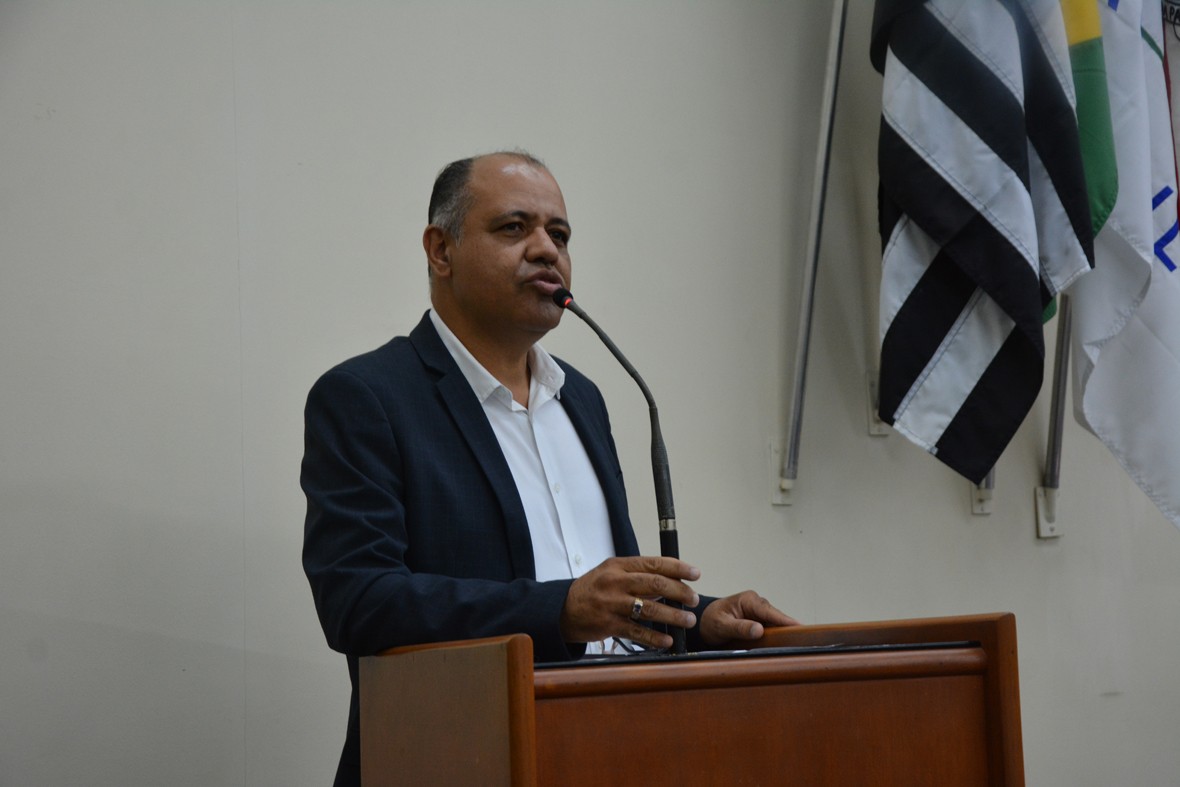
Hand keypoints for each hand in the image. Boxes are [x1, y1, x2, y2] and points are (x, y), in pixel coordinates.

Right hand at [560, 556, 701, 649]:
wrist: (563, 609)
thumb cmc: (593, 590)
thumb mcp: (611, 573)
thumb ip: (637, 575)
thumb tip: (670, 582)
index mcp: (619, 566)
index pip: (654, 563)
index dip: (678, 568)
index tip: (695, 573)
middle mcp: (616, 582)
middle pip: (655, 584)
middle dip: (680, 592)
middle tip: (694, 599)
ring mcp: (612, 604)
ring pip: (650, 608)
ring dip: (673, 616)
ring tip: (688, 620)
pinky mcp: (609, 624)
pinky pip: (637, 631)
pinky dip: (654, 637)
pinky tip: (667, 640)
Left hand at [699, 591, 797, 645]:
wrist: (704, 621)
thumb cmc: (710, 621)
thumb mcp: (721, 626)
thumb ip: (739, 628)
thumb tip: (759, 630)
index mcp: (749, 600)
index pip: (770, 612)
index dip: (786, 621)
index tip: (801, 627)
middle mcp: (758, 603)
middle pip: (777, 618)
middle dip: (787, 628)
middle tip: (802, 641)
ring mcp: (760, 612)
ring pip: (776, 624)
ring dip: (783, 633)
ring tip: (798, 645)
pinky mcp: (760, 620)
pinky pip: (772, 628)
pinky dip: (777, 635)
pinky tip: (785, 644)